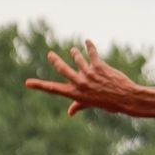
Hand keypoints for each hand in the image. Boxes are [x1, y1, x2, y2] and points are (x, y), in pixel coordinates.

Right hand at [25, 40, 139, 116]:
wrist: (126, 99)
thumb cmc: (109, 103)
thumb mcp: (92, 105)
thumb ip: (79, 105)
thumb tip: (70, 112)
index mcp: (76, 94)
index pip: (53, 89)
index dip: (39, 86)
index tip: (28, 83)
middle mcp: (80, 83)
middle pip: (63, 69)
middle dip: (55, 61)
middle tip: (50, 55)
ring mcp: (89, 74)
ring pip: (78, 59)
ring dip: (75, 54)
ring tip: (73, 50)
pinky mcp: (99, 66)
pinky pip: (92, 53)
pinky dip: (90, 47)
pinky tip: (87, 42)